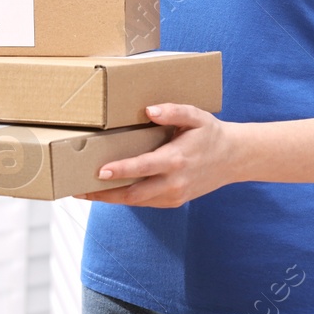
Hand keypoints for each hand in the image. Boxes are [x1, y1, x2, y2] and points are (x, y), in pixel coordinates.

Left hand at [76, 102, 245, 208]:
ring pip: (137, 202)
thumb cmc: (211, 134)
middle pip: (133, 194)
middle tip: (79, 189)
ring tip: (87, 192)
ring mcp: (174, 195)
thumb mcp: (196, 116)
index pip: (143, 167)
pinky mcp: (174, 202)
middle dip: (105, 194)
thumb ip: (173, 111)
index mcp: (176, 159)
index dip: (121, 170)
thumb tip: (149, 110)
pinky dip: (126, 199)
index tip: (99, 171)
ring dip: (111, 198)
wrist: (234, 159)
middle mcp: (174, 182)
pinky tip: (110, 192)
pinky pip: (146, 203)